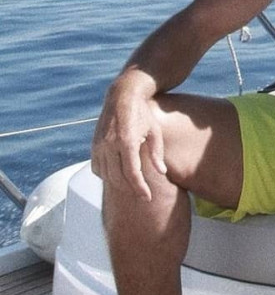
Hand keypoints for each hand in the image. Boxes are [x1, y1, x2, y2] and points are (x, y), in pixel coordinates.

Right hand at [91, 77, 165, 200]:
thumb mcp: (155, 131)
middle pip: (118, 178)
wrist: (122, 96)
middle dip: (130, 189)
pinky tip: (117, 176)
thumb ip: (156, 153)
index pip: (132, 173)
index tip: (148, 197)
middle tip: (142, 194)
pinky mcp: (93, 145)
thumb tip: (161, 173)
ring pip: (106, 175)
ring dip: (118, 184)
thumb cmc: (143, 114)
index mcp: (127, 141)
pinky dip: (106, 175)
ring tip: (131, 186)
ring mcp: (99, 145)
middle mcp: (110, 144)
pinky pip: (97, 168)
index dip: (140, 188)